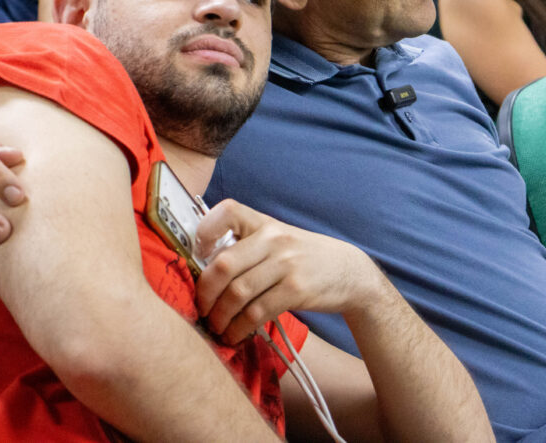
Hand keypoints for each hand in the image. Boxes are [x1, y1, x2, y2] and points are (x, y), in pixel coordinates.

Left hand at [195, 199, 379, 344]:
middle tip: (200, 308)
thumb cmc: (304, 257)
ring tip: (215, 326)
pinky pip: (257, 312)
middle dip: (205, 293)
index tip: (196, 256)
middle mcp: (274, 239)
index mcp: (264, 223)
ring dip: (220, 316)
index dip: (204, 231)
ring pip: (237, 293)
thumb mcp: (279, 240)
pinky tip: (234, 335)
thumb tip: (203, 269)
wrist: (350, 272)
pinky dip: (239, 328)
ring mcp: (286, 264)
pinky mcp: (296, 290)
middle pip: (223, 264)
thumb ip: (247, 246)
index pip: (228, 211)